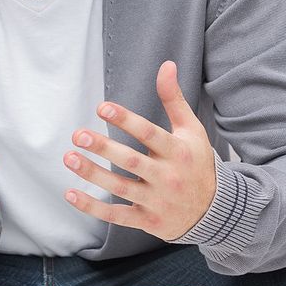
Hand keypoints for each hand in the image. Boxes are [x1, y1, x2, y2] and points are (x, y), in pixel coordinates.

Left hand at [61, 60, 216, 240]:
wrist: (215, 211)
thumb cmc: (197, 163)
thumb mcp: (191, 130)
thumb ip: (174, 99)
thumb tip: (167, 65)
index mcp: (178, 152)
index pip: (149, 134)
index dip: (126, 120)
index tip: (102, 108)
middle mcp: (168, 177)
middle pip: (131, 161)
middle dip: (104, 148)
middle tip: (79, 135)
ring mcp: (157, 201)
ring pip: (120, 187)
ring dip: (93, 174)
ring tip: (69, 157)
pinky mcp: (147, 220)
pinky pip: (116, 215)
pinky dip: (93, 207)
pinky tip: (71, 193)